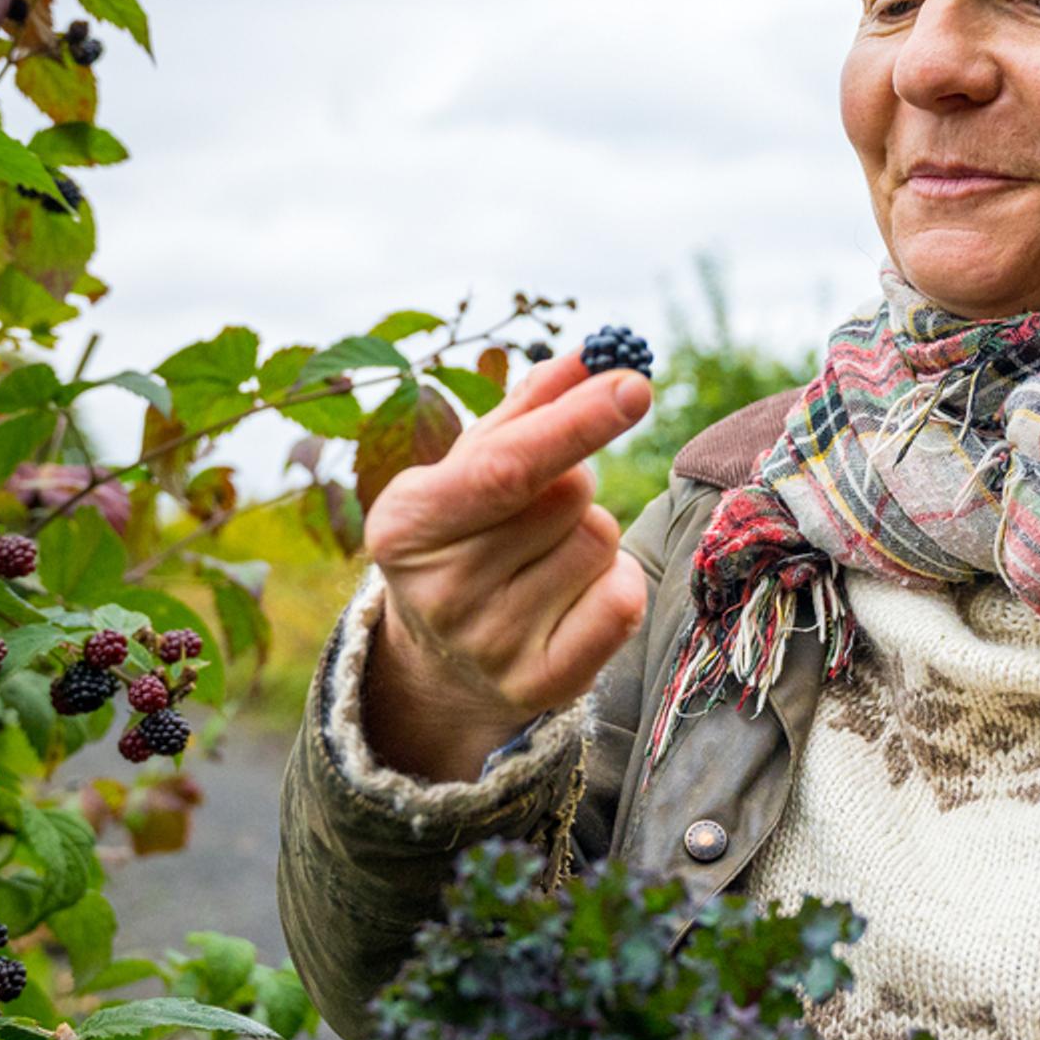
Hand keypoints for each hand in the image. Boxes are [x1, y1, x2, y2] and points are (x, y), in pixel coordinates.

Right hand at [357, 353, 655, 780]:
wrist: (442, 656)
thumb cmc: (469, 531)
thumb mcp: (475, 463)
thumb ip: (533, 404)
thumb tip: (599, 353)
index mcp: (405, 524)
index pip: (505, 468)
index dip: (575, 423)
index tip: (634, 384)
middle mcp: (437, 592)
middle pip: (569, 496)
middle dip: (574, 483)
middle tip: (537, 511)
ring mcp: (487, 646)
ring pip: (600, 543)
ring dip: (592, 534)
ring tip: (546, 557)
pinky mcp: (538, 687)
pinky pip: (621, 603)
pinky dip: (616, 583)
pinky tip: (573, 594)